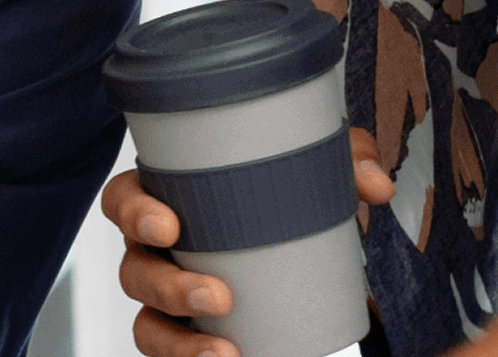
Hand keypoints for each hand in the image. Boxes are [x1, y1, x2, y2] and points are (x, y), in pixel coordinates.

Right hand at [108, 127, 393, 355]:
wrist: (307, 247)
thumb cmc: (285, 195)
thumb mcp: (316, 168)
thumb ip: (345, 160)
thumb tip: (375, 185)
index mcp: (165, 200)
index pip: (122, 201)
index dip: (133, 214)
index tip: (168, 225)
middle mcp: (155, 252)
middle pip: (134, 271)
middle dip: (168, 287)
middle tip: (218, 296)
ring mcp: (169, 299)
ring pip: (148, 324)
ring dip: (178, 343)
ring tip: (225, 352)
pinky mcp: (191, 333)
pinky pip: (176, 353)